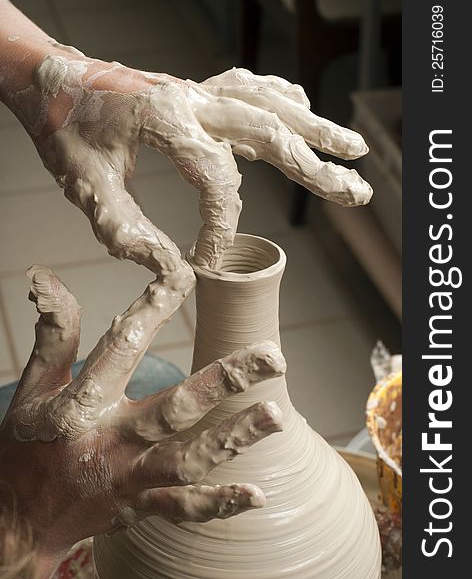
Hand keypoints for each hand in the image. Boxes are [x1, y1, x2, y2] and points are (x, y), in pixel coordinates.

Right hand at [0, 266, 284, 571]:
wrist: (14, 523)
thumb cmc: (26, 446)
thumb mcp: (36, 388)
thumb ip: (53, 334)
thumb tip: (47, 278)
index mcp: (83, 404)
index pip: (122, 345)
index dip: (153, 306)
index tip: (184, 274)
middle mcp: (112, 440)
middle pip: (175, 408)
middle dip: (225, 381)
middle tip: (273, 357)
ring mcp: (128, 478)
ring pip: (188, 459)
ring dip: (234, 439)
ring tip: (276, 416)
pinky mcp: (138, 507)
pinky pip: (183, 508)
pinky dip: (219, 503)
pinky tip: (257, 495)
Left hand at [7, 45, 370, 272]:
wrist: (46, 75)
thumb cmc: (62, 125)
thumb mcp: (84, 183)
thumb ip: (125, 230)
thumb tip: (171, 274)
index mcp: (167, 117)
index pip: (218, 177)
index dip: (222, 222)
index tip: (211, 256)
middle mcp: (192, 98)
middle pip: (270, 131)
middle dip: (315, 167)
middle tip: (356, 191)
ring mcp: (197, 90)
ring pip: (269, 104)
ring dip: (314, 127)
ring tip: (353, 147)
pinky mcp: (194, 90)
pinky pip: (249, 88)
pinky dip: (282, 99)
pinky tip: (302, 107)